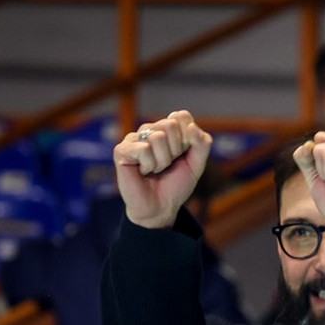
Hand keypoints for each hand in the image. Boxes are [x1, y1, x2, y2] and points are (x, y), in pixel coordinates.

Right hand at [113, 109, 211, 229]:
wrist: (160, 208)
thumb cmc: (175, 185)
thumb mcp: (197, 164)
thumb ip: (202, 144)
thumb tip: (191, 126)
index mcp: (167, 130)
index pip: (182, 116)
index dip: (188, 138)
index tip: (182, 155)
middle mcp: (150, 130)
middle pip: (170, 125)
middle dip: (175, 151)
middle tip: (167, 165)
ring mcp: (134, 139)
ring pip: (157, 137)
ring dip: (162, 161)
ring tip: (155, 170)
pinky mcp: (121, 150)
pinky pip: (144, 149)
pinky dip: (149, 165)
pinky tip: (143, 172)